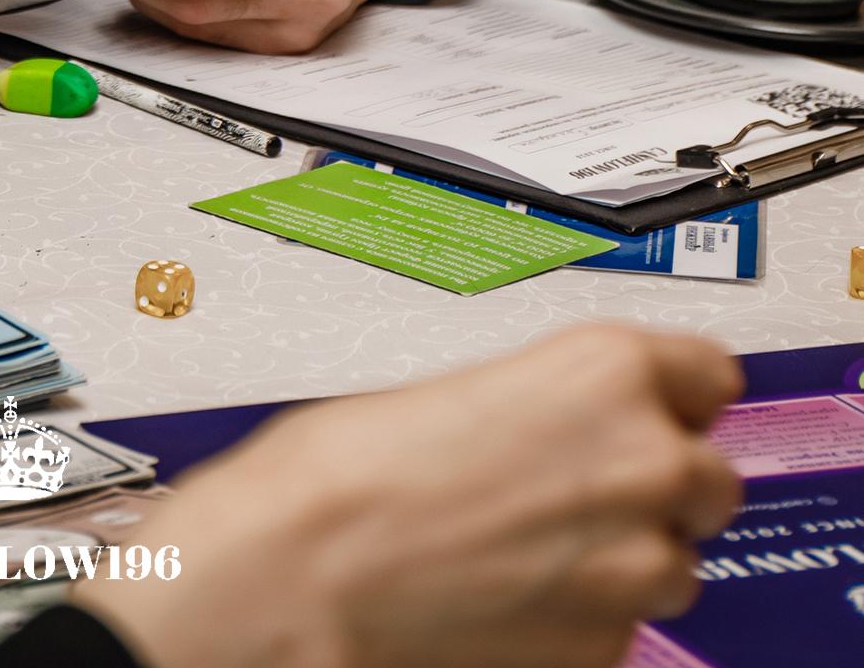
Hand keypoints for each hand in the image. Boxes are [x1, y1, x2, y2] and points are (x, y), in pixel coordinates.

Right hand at [79, 325, 741, 667]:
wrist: (303, 577)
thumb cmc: (345, 471)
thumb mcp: (465, 384)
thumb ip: (555, 401)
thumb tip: (581, 423)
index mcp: (606, 373)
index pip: (710, 374)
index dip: (676, 394)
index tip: (661, 405)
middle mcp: (641, 464)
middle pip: (709, 475)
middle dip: (654, 482)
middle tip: (580, 485)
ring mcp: (633, 567)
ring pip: (673, 562)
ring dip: (622, 553)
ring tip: (531, 544)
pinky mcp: (607, 650)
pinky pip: (622, 625)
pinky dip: (581, 612)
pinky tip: (511, 591)